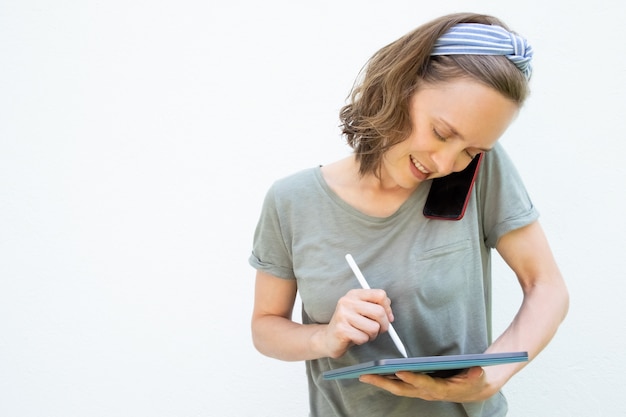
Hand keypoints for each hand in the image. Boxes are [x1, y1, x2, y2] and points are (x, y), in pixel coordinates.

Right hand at [322, 289, 394, 357]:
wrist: (329, 338)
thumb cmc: (350, 324)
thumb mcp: (362, 311)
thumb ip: (376, 307)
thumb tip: (390, 315)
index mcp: (354, 294)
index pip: (380, 295)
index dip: (388, 308)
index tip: (388, 318)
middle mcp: (347, 302)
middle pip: (379, 312)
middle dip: (384, 325)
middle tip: (378, 330)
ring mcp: (343, 315)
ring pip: (374, 328)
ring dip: (372, 335)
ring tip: (363, 333)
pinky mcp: (341, 330)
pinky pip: (364, 338)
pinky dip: (363, 341)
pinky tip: (354, 338)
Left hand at [358, 366, 494, 402]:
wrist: (475, 389)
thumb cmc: (475, 380)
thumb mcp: (479, 376)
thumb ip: (476, 374)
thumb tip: (476, 371)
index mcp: (442, 389)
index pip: (424, 383)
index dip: (412, 378)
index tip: (399, 371)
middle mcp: (428, 392)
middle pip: (402, 388)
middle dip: (383, 382)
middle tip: (366, 375)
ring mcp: (421, 391)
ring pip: (397, 388)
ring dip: (380, 382)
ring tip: (364, 374)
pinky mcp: (418, 387)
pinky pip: (399, 386)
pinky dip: (386, 381)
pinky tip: (375, 374)